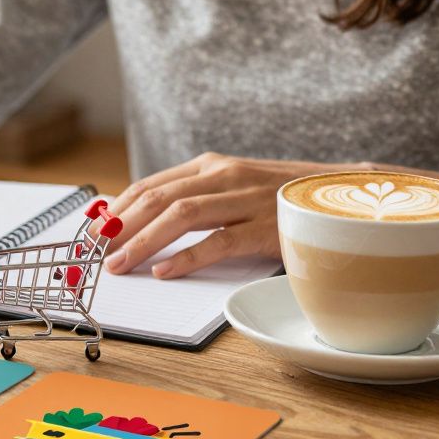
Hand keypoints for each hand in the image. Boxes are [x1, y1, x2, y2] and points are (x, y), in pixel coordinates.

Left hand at [103, 153, 368, 278]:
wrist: (348, 198)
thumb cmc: (282, 200)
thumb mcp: (233, 191)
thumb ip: (194, 201)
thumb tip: (141, 225)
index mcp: (211, 166)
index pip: (150, 185)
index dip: (115, 210)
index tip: (90, 233)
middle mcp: (224, 175)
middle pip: (157, 199)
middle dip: (118, 228)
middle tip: (92, 254)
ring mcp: (246, 199)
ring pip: (180, 216)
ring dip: (142, 242)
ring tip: (118, 266)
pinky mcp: (267, 226)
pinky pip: (218, 241)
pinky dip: (186, 257)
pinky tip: (164, 272)